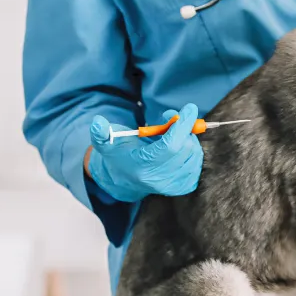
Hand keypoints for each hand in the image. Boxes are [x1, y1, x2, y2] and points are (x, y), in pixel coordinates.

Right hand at [86, 103, 203, 202]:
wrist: (124, 178)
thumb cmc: (119, 155)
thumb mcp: (106, 142)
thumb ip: (101, 133)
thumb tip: (98, 122)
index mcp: (142, 168)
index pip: (170, 146)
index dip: (182, 126)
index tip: (189, 109)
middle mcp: (159, 180)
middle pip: (185, 148)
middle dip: (183, 127)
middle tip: (171, 118)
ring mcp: (174, 185)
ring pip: (194, 154)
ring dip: (188, 137)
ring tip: (173, 132)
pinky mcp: (184, 186)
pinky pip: (197, 163)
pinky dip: (192, 149)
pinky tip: (180, 145)